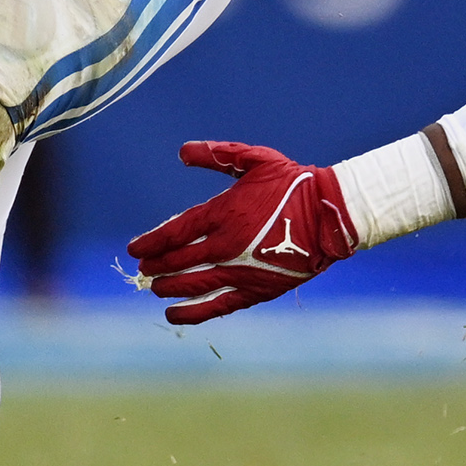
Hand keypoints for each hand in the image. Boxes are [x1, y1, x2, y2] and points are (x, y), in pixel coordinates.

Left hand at [127, 141, 359, 324]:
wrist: (330, 216)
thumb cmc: (293, 184)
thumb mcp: (256, 160)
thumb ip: (218, 155)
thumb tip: (184, 151)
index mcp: (224, 214)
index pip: (175, 232)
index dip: (151, 242)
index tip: (135, 248)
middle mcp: (227, 246)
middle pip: (179, 262)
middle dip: (156, 266)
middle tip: (144, 268)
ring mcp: (241, 271)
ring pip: (193, 285)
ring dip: (169, 288)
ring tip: (155, 289)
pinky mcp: (255, 290)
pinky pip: (217, 305)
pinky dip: (192, 312)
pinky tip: (174, 314)